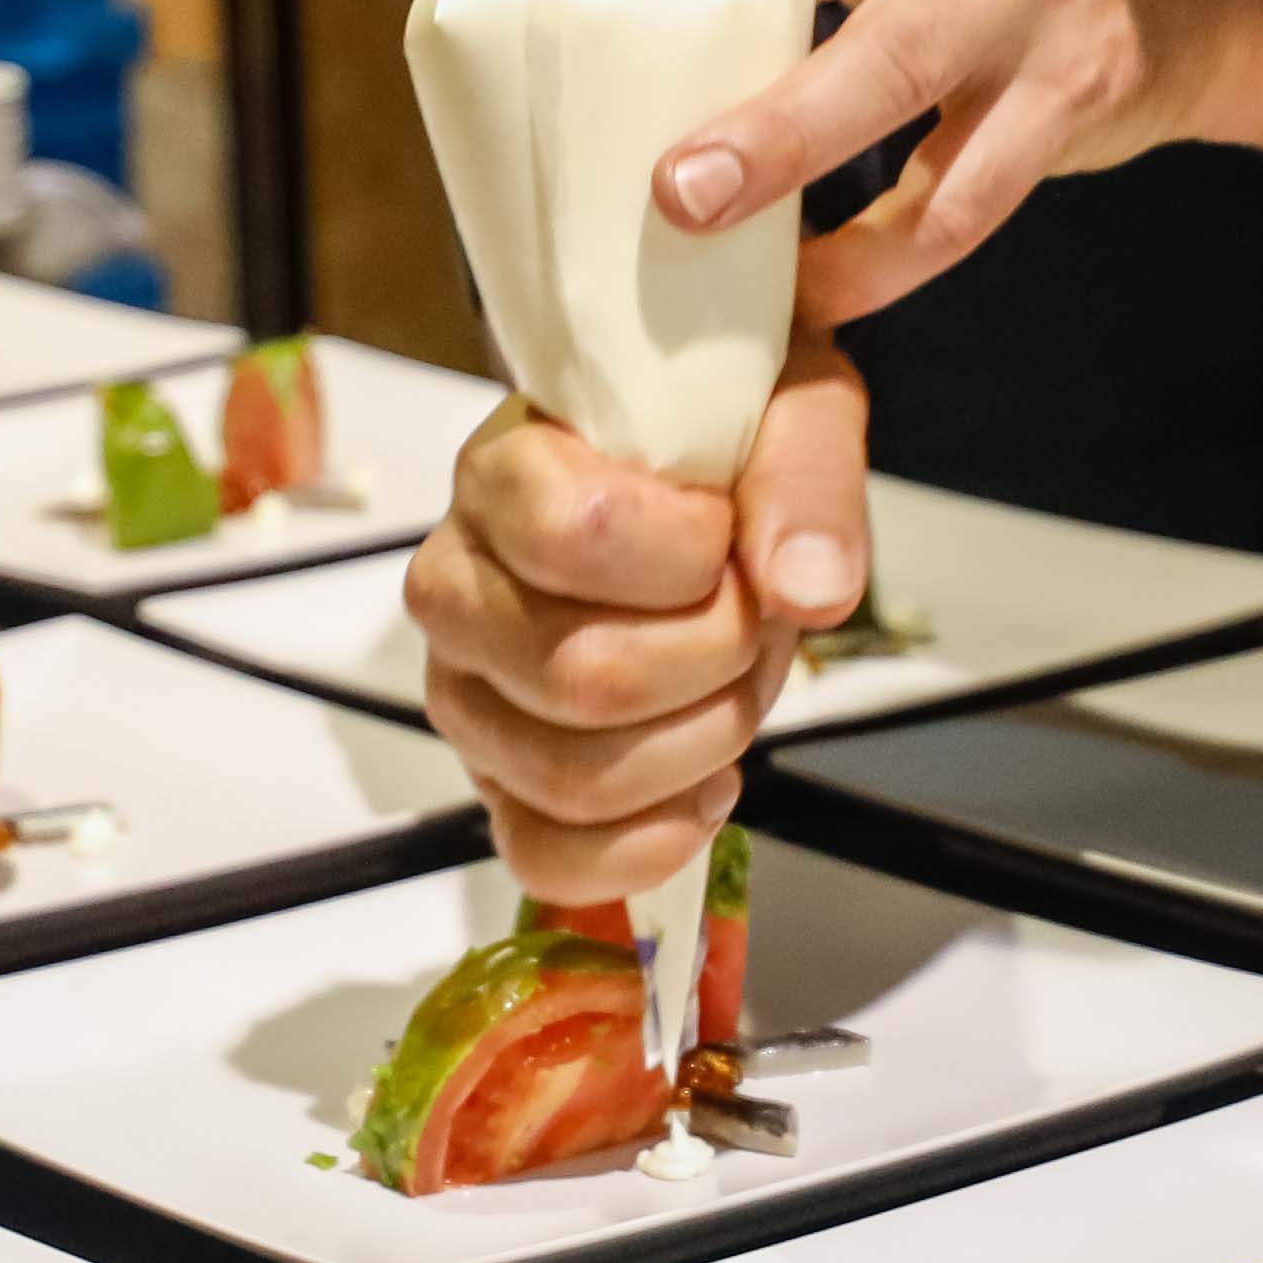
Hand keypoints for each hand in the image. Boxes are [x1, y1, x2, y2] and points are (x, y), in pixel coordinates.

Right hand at [406, 336, 871, 898]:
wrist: (690, 490)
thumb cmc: (713, 446)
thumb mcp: (787, 409)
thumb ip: (802, 478)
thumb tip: (806, 587)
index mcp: (502, 475)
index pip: (571, 536)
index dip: (688, 555)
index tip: (725, 530)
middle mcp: (456, 588)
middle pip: (582, 677)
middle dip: (716, 661)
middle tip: (750, 616)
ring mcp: (467, 693)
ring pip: (572, 776)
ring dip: (699, 744)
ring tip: (732, 686)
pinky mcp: (496, 777)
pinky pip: (545, 853)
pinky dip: (648, 842)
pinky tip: (705, 786)